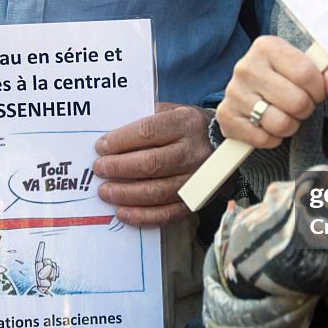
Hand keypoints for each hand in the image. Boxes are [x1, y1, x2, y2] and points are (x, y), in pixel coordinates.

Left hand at [93, 103, 212, 226]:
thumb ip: (147, 118)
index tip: (101, 147)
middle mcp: (194, 152)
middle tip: (99, 169)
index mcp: (186, 124)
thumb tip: (113, 135)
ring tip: (105, 192)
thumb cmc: (190, 127)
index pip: (148, 132)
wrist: (228, 146)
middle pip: (151, 164)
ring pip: (157, 191)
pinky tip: (123, 212)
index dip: (121, 141)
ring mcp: (197, 180)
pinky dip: (143, 216)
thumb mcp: (174, 111)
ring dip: (126, 194)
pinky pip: (168, 214)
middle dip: (119, 168)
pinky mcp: (197, 201)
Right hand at [217, 36, 327, 147]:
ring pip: (280, 123)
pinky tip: (268, 125)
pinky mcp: (226, 116)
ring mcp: (233, 92)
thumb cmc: (283, 78)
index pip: (306, 73)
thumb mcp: (307, 67)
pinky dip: (272, 138)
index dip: (318, 89)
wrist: (249, 92)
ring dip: (290, 126)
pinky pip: (262, 138)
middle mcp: (246, 67)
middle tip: (299, 105)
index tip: (315, 91)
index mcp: (266, 47)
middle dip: (305, 109)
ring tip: (285, 115)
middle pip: (296, 101)